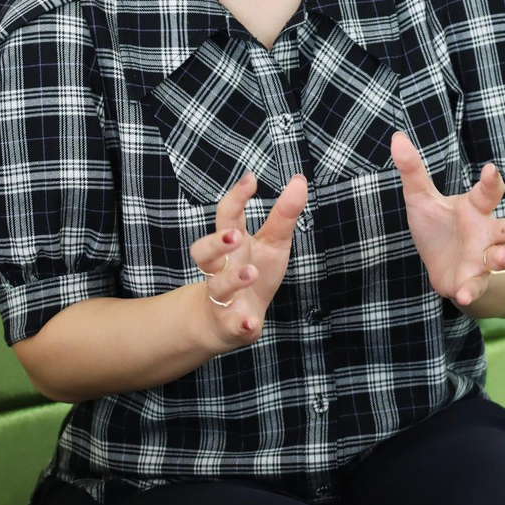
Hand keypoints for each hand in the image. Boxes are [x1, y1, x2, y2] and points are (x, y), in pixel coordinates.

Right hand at [190, 170, 306, 352]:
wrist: (231, 320)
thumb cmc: (253, 272)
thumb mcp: (272, 242)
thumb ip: (284, 214)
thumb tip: (299, 180)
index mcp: (232, 244)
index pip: (226, 216)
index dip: (236, 197)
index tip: (250, 180)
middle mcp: (220, 268)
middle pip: (204, 251)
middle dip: (216, 242)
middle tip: (235, 234)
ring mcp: (223, 296)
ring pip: (217, 286)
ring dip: (232, 279)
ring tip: (251, 272)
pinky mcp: (230, 322)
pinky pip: (231, 324)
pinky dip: (239, 323)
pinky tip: (250, 321)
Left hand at [390, 130, 504, 307]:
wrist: (442, 265)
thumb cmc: (438, 227)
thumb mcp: (421, 198)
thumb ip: (413, 171)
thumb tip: (396, 137)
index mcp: (476, 208)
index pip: (488, 192)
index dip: (492, 181)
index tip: (491, 170)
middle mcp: (488, 232)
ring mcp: (484, 258)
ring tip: (498, 257)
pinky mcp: (473, 281)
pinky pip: (477, 287)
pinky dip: (472, 291)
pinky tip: (464, 297)